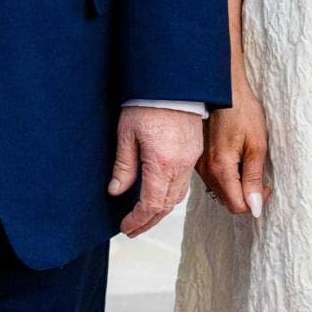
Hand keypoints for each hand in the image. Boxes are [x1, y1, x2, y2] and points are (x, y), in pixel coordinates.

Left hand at [109, 105, 202, 236]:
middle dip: (149, 221)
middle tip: (132, 229)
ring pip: (178, 196)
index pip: (150, 204)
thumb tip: (116, 191)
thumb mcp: (126, 134)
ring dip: (161, 210)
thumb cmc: (147, 103)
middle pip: (166, 205)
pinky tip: (159, 195)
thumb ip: (124, 165)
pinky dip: (171, 195)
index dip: (137, 220)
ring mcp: (191, 159)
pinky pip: (184, 183)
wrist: (173, 83)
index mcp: (162, 163)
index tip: (126, 227)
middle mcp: (181, 166)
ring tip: (144, 217)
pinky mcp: (195, 152)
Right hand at [197, 80, 269, 217]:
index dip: (255, 202)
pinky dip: (227, 176)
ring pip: (220, 191)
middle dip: (246, 194)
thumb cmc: (242, 111)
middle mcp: (205, 169)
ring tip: (247, 162)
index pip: (237, 206)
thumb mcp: (256, 145)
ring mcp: (199, 164)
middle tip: (259, 174)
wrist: (223, 89)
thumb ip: (254, 179)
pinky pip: (214, 178)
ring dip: (236, 185)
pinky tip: (235, 157)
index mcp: (220, 168)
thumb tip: (255, 207)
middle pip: (228, 201)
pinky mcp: (198, 158)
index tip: (265, 185)